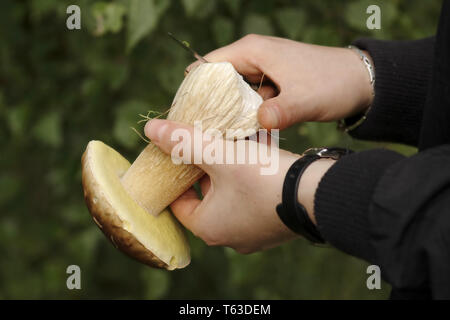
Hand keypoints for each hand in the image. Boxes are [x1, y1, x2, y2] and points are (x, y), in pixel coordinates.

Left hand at [145, 119, 334, 252]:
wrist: (319, 194)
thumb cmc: (262, 178)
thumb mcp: (219, 156)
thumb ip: (184, 141)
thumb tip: (151, 129)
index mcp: (210, 227)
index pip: (179, 203)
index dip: (176, 177)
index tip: (179, 156)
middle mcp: (231, 236)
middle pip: (208, 197)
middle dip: (207, 168)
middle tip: (206, 145)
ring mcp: (256, 231)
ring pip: (234, 194)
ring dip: (231, 169)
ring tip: (233, 143)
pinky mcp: (277, 222)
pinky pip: (255, 195)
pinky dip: (252, 174)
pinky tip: (259, 147)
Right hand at [187, 34, 373, 129]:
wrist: (361, 81)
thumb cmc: (333, 83)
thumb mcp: (305, 100)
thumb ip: (281, 111)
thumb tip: (260, 122)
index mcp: (253, 51)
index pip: (209, 64)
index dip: (194, 87)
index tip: (184, 113)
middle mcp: (254, 57)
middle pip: (217, 80)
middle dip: (208, 104)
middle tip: (197, 132)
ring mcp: (263, 71)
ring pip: (233, 92)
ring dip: (226, 112)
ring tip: (214, 137)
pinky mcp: (272, 85)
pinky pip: (249, 100)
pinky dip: (245, 115)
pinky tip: (242, 135)